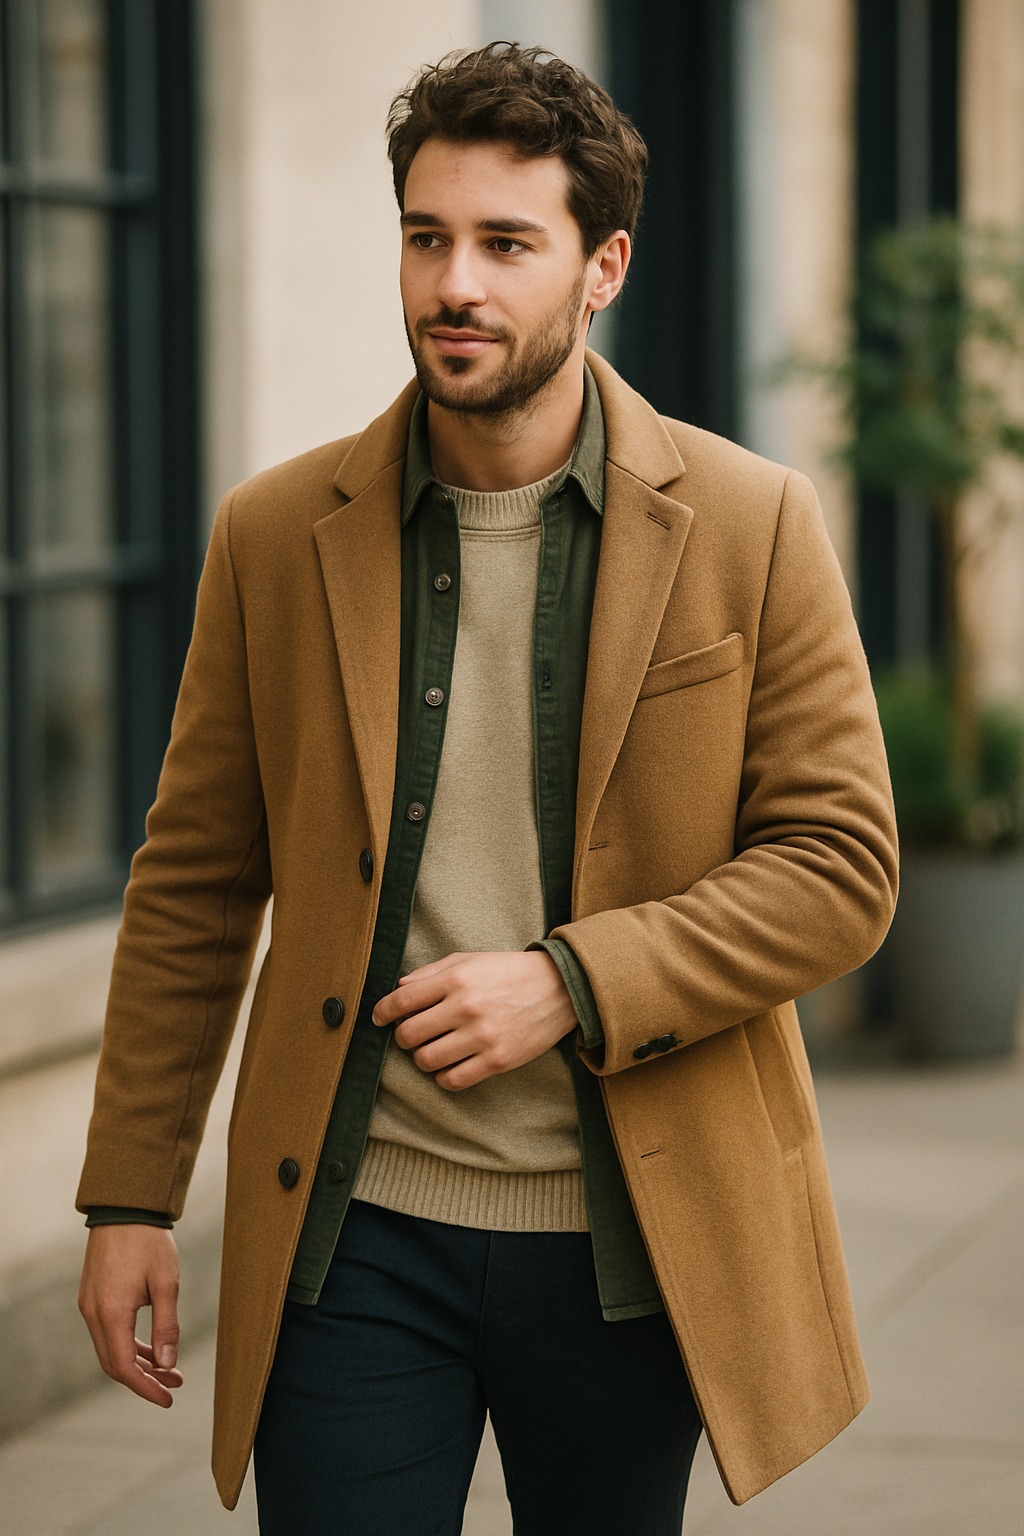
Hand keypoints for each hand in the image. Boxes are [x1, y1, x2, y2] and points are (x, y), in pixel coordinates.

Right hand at [78, 1225, 183, 1407]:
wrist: (125, 1208)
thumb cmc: (148, 1242)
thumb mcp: (166, 1283)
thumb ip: (167, 1325)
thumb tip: (168, 1363)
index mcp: (111, 1313)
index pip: (124, 1367)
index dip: (146, 1388)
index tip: (168, 1398)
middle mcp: (93, 1313)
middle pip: (114, 1363)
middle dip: (145, 1379)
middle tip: (174, 1384)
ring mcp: (89, 1305)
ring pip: (111, 1348)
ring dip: (138, 1362)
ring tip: (170, 1369)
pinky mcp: (92, 1297)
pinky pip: (108, 1332)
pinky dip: (129, 1344)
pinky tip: (152, 1347)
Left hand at [373, 950, 576, 1090]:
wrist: (559, 988)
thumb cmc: (509, 972)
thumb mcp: (469, 960)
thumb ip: (431, 973)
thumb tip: (398, 988)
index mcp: (456, 979)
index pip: (402, 1001)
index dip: (382, 1011)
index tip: (378, 1018)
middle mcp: (466, 1008)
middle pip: (409, 1035)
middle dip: (403, 1036)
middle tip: (413, 1033)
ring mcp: (482, 1037)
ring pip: (426, 1061)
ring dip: (422, 1057)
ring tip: (433, 1048)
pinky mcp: (497, 1061)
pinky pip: (453, 1080)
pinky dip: (443, 1076)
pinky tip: (449, 1065)